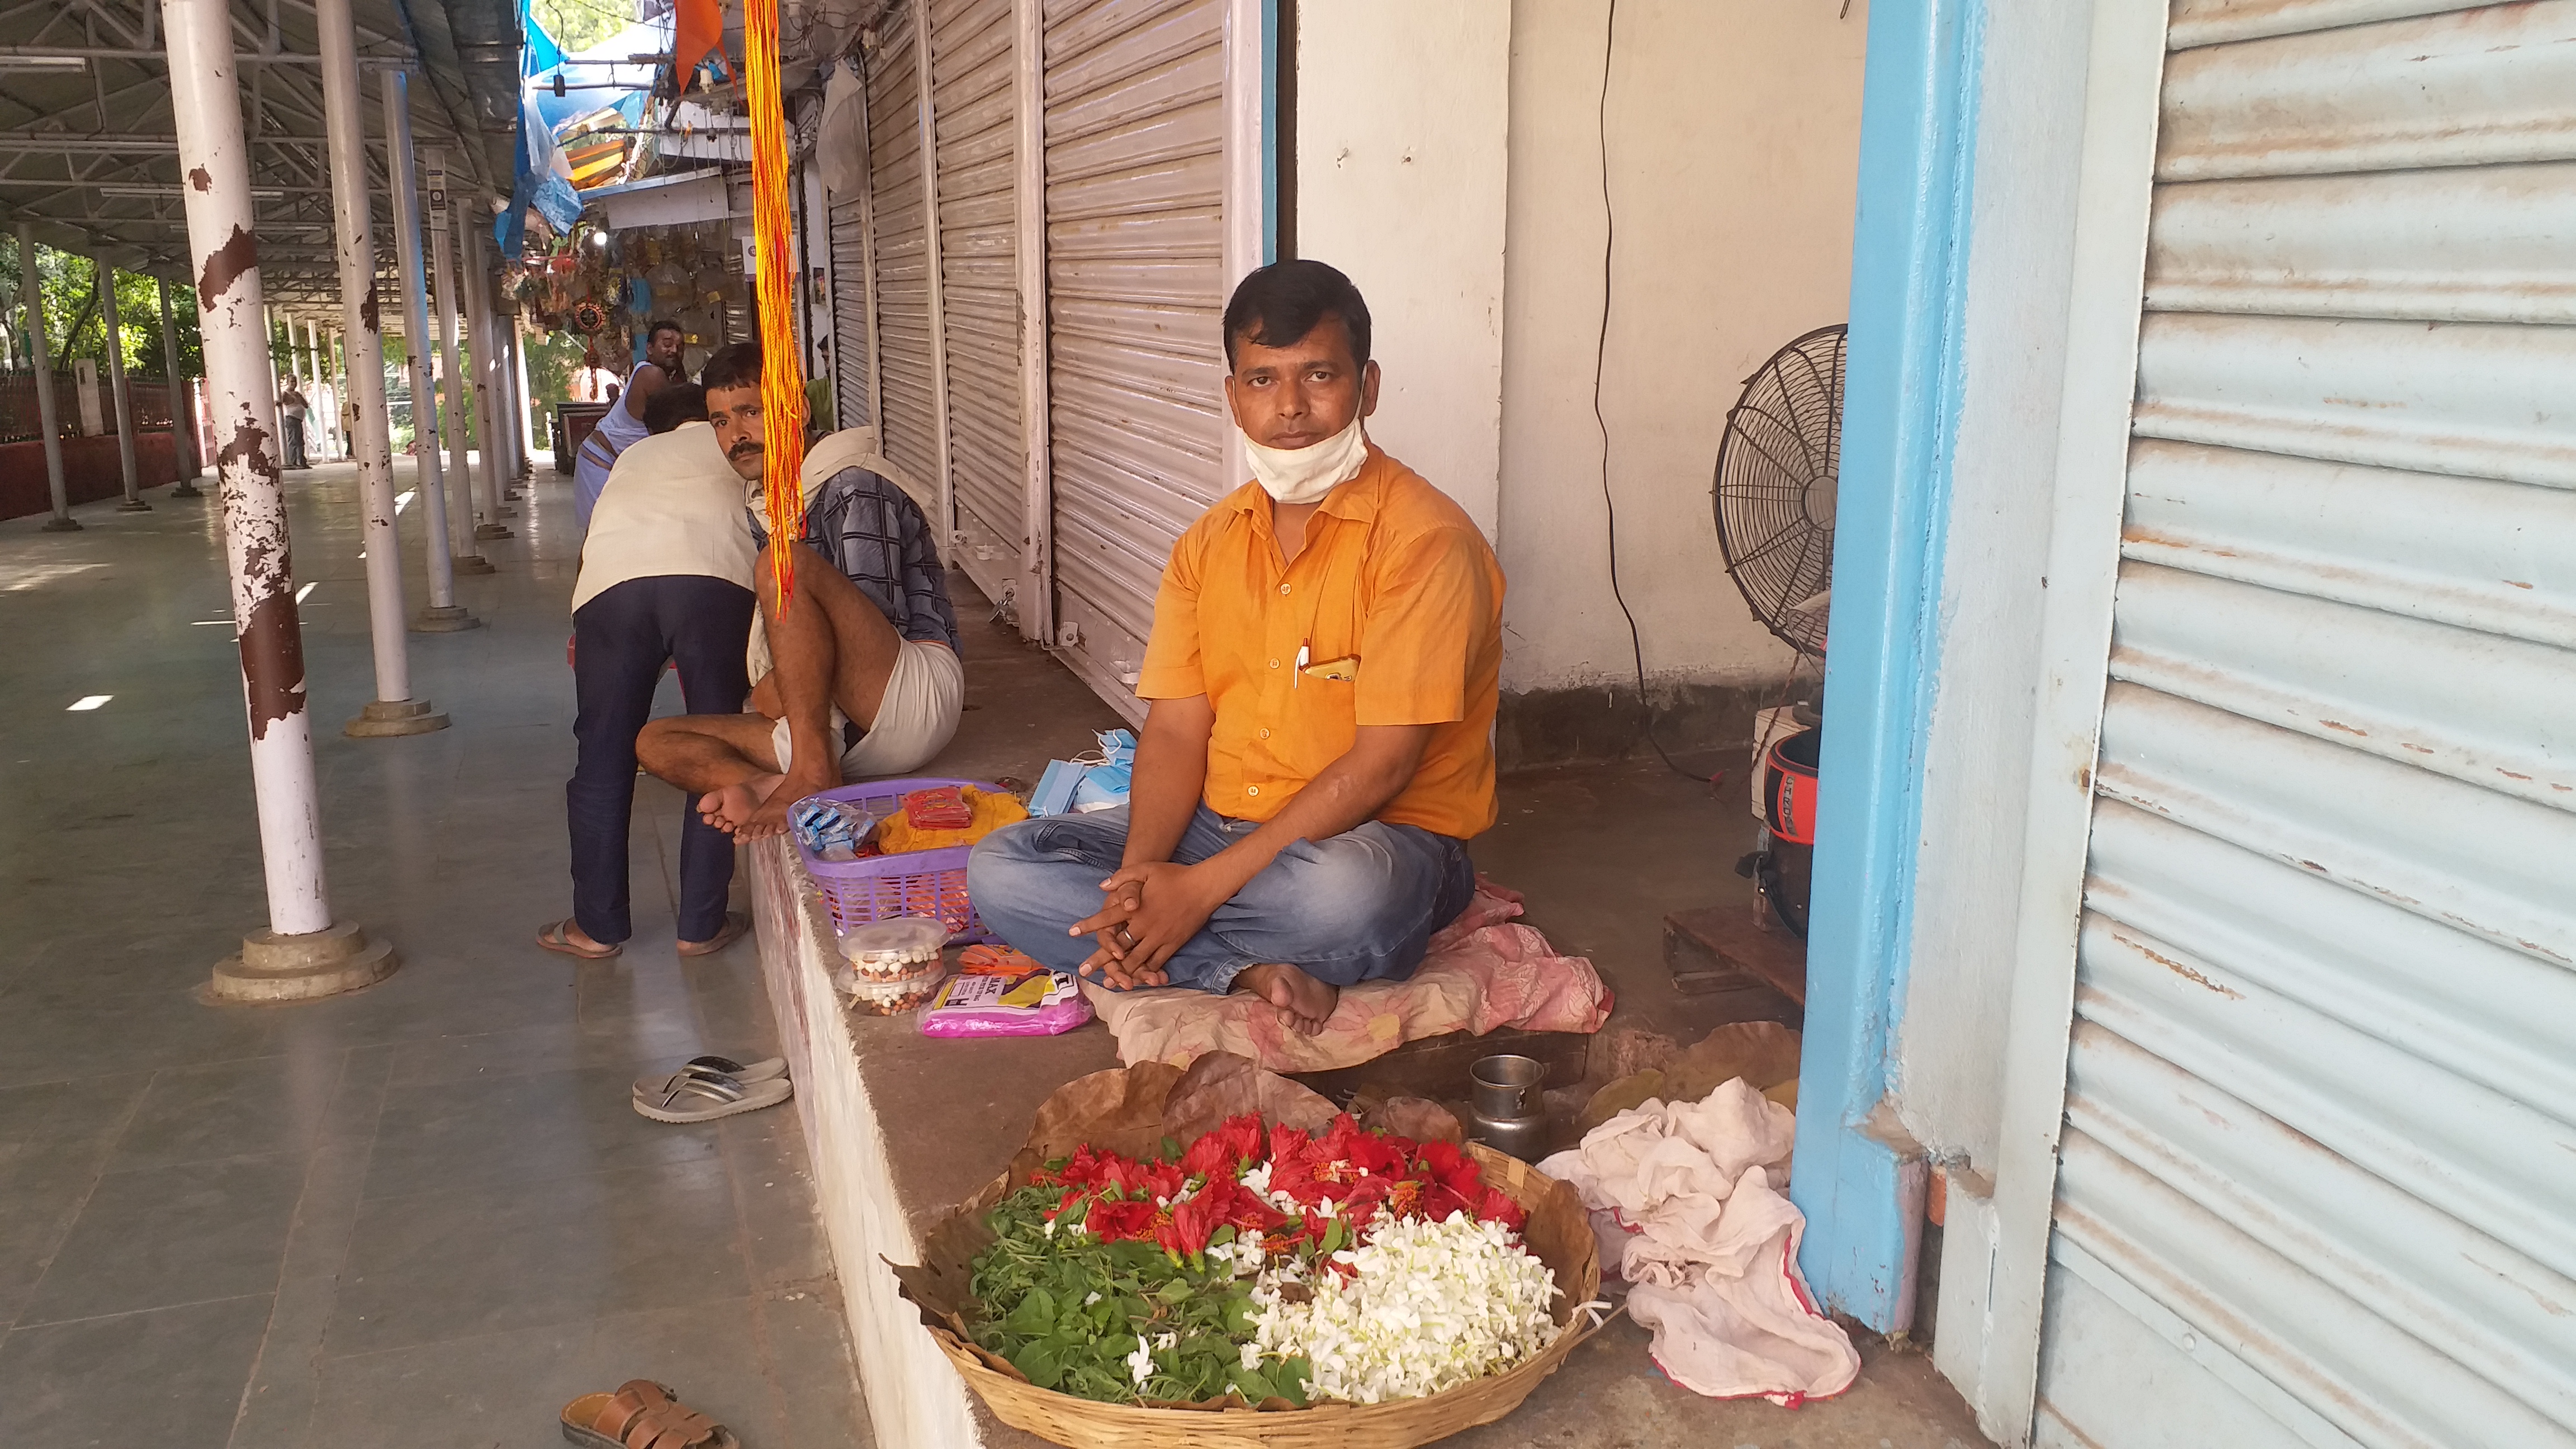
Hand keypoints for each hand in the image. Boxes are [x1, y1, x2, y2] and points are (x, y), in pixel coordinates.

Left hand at [1069, 861, 1222, 988]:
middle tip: (1084, 970)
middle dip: (1100, 959)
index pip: (1107, 919)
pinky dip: (1146, 972)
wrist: (1203, 887)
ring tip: (1107, 982)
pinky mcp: (1173, 944)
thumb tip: (1102, 886)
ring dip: (1121, 972)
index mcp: (1136, 909)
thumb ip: (1123, 877)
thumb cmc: (1174, 875)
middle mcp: (1145, 925)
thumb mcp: (1146, 869)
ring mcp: (1159, 937)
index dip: (1089, 925)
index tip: (1072, 932)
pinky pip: (1157, 962)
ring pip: (1136, 959)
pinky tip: (1137, 980)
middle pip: (1119, 946)